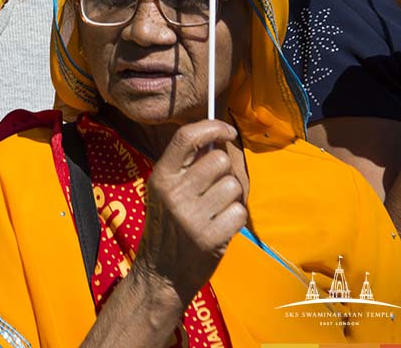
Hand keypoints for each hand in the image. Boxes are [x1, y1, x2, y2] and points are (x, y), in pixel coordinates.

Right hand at [133, 120, 245, 305]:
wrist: (161, 273)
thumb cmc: (168, 226)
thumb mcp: (163, 192)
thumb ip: (185, 166)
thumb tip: (217, 137)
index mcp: (161, 177)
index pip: (186, 137)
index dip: (212, 127)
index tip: (227, 130)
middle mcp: (174, 193)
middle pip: (219, 159)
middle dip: (225, 172)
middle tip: (214, 189)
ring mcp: (192, 216)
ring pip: (233, 185)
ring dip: (231, 197)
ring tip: (215, 211)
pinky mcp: (210, 238)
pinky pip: (240, 211)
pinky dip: (235, 219)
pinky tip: (220, 228)